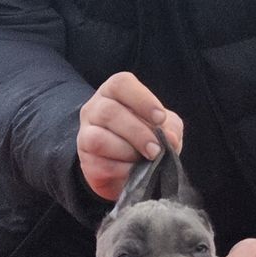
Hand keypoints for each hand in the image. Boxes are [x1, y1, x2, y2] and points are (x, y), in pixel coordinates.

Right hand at [77, 72, 183, 200]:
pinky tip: (134, 172)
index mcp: (113, 92)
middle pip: (109, 112)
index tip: (160, 118)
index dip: (142, 99)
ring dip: (127, 152)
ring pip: (98, 139)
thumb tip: (170, 139)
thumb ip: (170, 128)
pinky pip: (99, 165)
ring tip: (145, 161)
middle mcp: (94, 109)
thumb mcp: (165, 129)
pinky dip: (121, 170)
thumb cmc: (147, 139)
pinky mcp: (86, 161)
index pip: (120, 84)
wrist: (132, 171)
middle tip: (156, 149)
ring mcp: (85, 135)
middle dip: (138, 133)